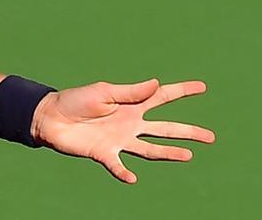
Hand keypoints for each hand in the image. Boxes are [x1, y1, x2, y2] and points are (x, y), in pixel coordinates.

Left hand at [32, 78, 215, 183]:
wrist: (51, 117)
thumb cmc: (76, 100)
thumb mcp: (103, 91)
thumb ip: (130, 92)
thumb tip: (157, 84)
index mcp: (131, 105)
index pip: (162, 97)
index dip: (182, 91)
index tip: (202, 86)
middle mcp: (130, 124)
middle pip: (165, 128)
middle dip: (188, 132)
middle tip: (211, 137)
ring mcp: (119, 140)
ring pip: (150, 149)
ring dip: (168, 153)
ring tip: (188, 156)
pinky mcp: (104, 153)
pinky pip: (117, 166)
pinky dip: (124, 173)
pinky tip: (132, 179)